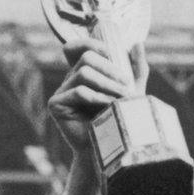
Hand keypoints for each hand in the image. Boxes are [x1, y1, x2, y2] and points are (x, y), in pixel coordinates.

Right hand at [47, 37, 148, 153]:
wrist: (110, 150)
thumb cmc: (121, 122)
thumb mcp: (133, 92)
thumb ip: (136, 69)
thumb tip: (137, 44)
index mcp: (84, 73)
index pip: (79, 47)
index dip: (93, 44)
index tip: (112, 55)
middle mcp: (70, 80)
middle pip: (86, 57)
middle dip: (110, 69)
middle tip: (125, 86)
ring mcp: (61, 92)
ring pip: (84, 73)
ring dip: (106, 85)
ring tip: (120, 99)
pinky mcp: (56, 105)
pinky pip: (78, 91)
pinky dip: (96, 97)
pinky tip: (107, 107)